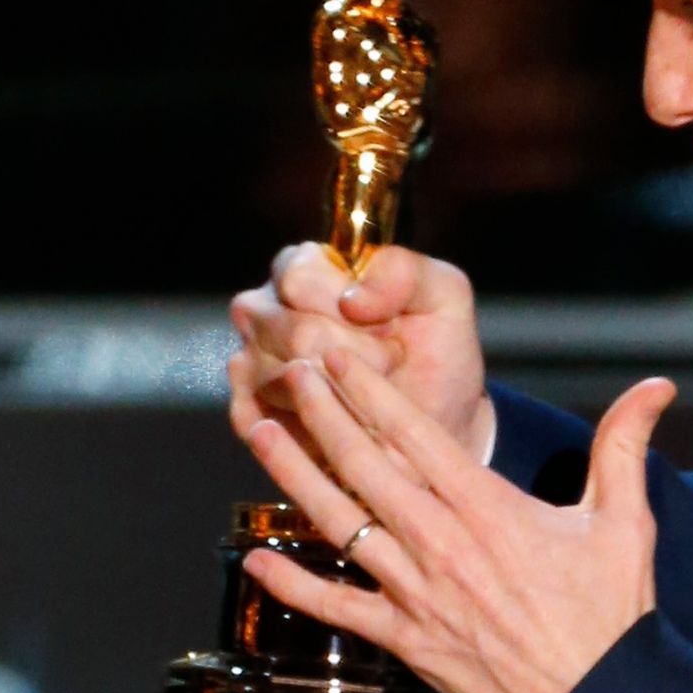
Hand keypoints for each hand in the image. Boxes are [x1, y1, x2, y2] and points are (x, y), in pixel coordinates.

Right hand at [227, 242, 492, 462]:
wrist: (434, 424)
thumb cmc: (435, 354)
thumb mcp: (443, 297)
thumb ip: (405, 272)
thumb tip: (350, 299)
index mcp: (308, 267)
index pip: (299, 277)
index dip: (345, 307)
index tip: (389, 326)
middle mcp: (268, 309)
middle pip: (293, 331)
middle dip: (355, 355)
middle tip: (388, 362)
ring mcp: (251, 360)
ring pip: (279, 378)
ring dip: (339, 393)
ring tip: (367, 389)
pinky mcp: (249, 412)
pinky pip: (263, 419)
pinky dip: (313, 425)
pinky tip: (342, 418)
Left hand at [242, 348, 675, 692]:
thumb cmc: (610, 613)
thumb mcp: (625, 520)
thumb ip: (624, 446)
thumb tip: (657, 387)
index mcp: (487, 508)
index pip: (415, 434)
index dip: (369, 391)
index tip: (338, 357)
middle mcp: (441, 543)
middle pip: (364, 466)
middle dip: (321, 413)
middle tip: (288, 372)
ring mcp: (416, 593)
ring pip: (339, 524)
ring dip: (294, 476)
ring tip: (261, 433)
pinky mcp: (404, 640)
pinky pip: (337, 606)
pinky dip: (292, 585)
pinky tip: (255, 562)